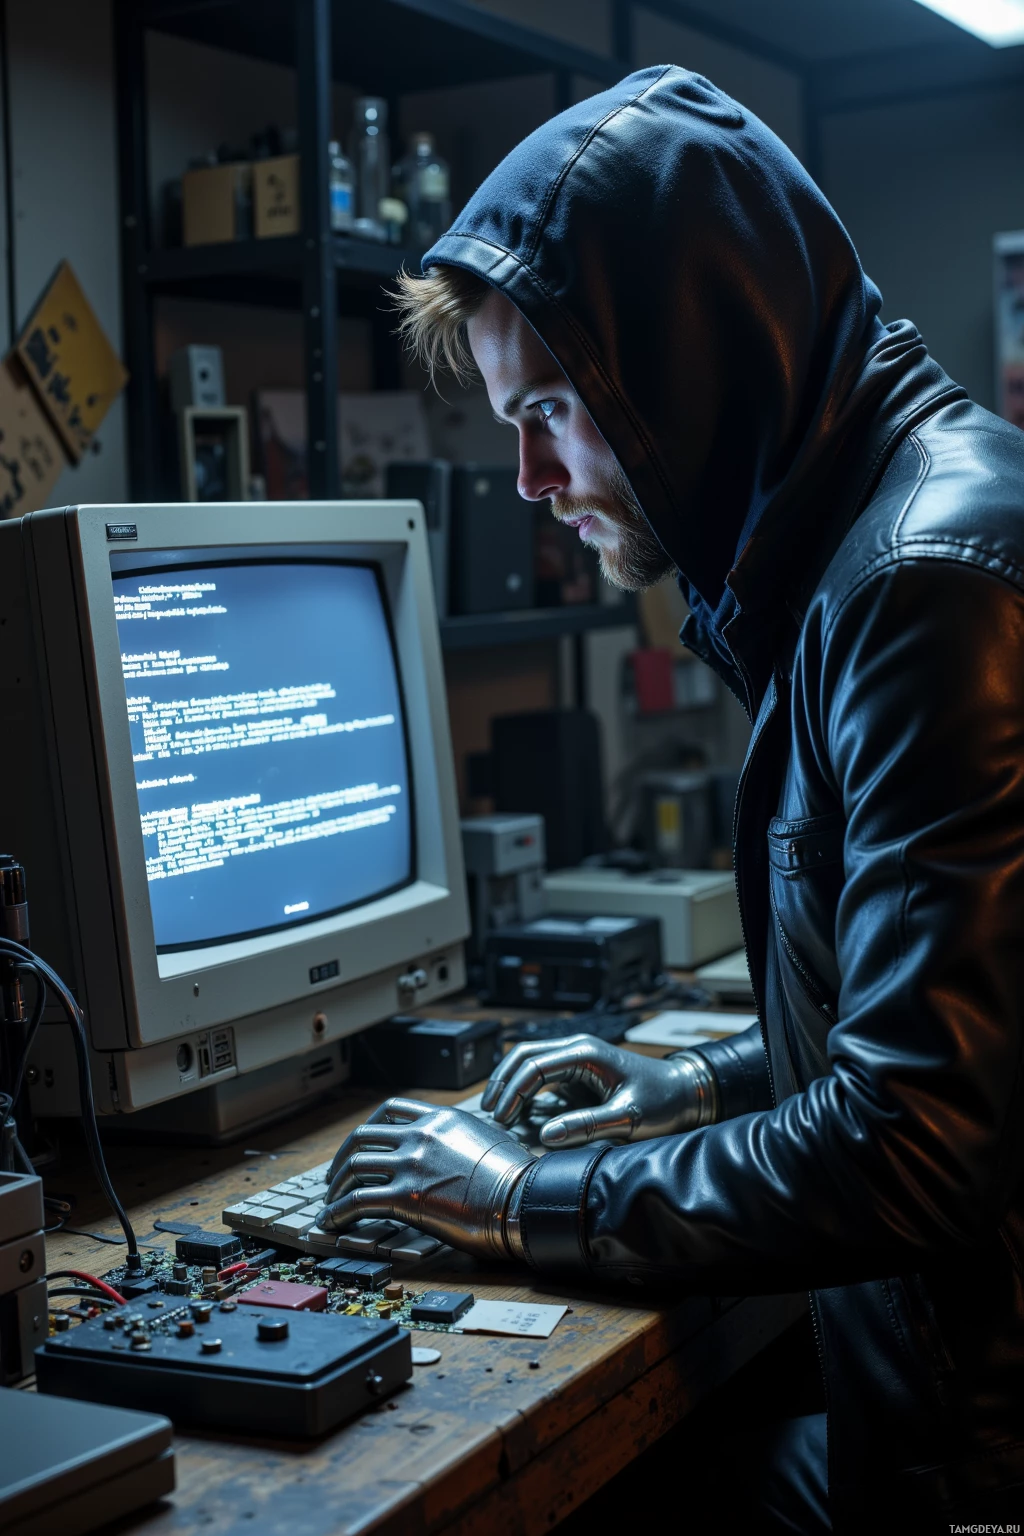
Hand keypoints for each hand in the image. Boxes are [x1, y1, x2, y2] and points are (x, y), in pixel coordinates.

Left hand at [317, 1097, 535, 1260]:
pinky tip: (329, 1222)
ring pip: (354, 1166)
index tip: (360, 1144)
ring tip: (331, 1203)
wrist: (523, 1200)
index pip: (390, 1110)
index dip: (368, 1127)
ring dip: (336, 1186)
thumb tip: (462, 1150)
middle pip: (363, 1137)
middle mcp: (420, 1135)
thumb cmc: (516, 1177)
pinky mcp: (406, 1195)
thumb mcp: (488, 1138)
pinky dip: (336, 1211)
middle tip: (336, 1176)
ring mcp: (411, 1163)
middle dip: (343, 1157)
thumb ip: (462, 1138)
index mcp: (440, 1118)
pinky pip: (357, 1201)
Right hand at [480, 1034, 718, 1146]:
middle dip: (502, 1081)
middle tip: (489, 1112)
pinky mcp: (577, 1072)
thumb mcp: (627, 1118)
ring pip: (529, 1060)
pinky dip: (524, 1088)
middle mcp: (576, 1048)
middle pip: (524, 1055)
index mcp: (585, 1053)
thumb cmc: (661, 1101)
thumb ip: (586, 1126)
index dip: (512, 1091)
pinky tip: (515, 1110)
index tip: (500, 1118)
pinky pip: (542, 1074)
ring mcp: (575, 1058)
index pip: (534, 1065)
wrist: (683, 1092)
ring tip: (495, 1110)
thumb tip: (545, 1136)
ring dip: (510, 1081)